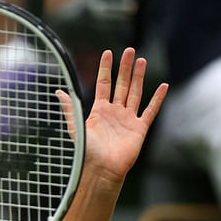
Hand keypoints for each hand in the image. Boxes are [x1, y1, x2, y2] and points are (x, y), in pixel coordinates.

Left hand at [58, 48, 167, 186]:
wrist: (101, 169)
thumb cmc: (87, 151)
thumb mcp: (75, 126)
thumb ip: (70, 108)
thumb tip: (58, 91)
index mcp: (99, 111)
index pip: (104, 84)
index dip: (106, 69)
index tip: (108, 53)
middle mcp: (115, 112)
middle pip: (122, 85)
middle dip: (125, 68)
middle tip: (129, 50)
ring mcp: (128, 119)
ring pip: (135, 93)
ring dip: (138, 77)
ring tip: (141, 60)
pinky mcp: (139, 128)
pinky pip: (150, 110)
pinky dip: (157, 99)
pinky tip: (162, 86)